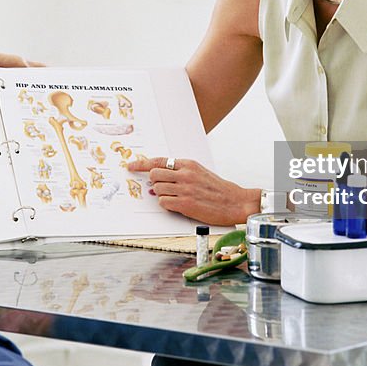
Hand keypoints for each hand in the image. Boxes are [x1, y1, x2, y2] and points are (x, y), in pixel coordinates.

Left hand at [126, 157, 260, 225]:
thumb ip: (180, 172)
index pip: (159, 161)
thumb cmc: (219, 189)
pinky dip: (167, 205)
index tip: (131, 166)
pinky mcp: (185, 204)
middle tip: (161, 187)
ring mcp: (185, 189)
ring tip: (175, 197)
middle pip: (154, 174)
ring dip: (161, 195)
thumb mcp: (200, 172)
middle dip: (154, 182)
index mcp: (189, 164)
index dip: (141, 164)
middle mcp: (185, 174)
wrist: (235, 202)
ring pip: (157, 189)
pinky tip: (177, 205)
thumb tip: (159, 178)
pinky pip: (163, 202)